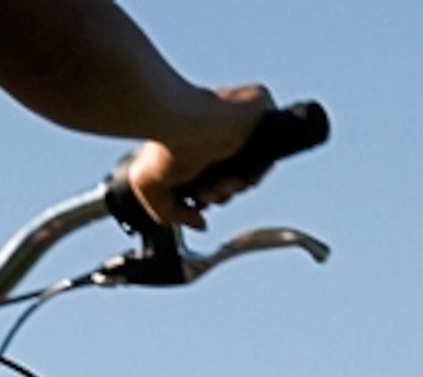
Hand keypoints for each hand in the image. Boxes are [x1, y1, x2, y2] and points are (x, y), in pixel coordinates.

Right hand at [121, 84, 275, 232]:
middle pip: (238, 176)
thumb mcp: (148, 189)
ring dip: (237, 186)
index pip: (218, 177)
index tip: (199, 200)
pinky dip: (261, 167)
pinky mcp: (260, 105)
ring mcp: (242, 119)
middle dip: (222, 194)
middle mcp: (222, 132)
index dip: (212, 196)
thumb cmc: (162, 147)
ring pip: (256, 166)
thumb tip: (201, 224)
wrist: (179, 122)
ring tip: (218, 183)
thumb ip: (171, 215)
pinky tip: (242, 174)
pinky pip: (274, 145)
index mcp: (199, 143)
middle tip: (205, 191)